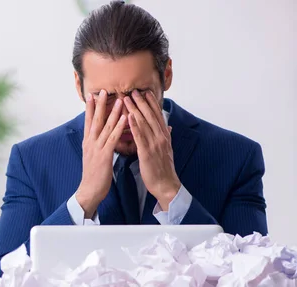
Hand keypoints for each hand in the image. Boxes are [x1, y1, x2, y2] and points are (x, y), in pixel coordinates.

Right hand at [76, 90, 126, 217]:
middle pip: (95, 120)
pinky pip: (113, 138)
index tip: (92, 95)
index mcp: (88, 143)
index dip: (91, 108)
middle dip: (100, 105)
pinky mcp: (104, 155)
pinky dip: (119, 127)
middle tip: (103, 90)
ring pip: (105, 127)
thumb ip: (96, 145)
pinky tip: (125, 118)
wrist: (89, 191)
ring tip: (119, 99)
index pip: (89, 122)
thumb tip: (98, 137)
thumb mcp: (93, 157)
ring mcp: (96, 148)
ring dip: (113, 112)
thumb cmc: (93, 175)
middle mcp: (90, 142)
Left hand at [124, 90, 180, 210]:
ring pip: (144, 123)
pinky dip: (134, 125)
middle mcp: (161, 137)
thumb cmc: (163, 169)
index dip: (151, 103)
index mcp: (164, 136)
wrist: (166, 185)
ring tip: (127, 99)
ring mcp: (155, 144)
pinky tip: (129, 117)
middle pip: (150, 116)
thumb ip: (165, 137)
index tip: (145, 92)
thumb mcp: (166, 150)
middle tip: (133, 90)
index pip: (157, 116)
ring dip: (135, 109)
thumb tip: (168, 127)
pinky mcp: (147, 152)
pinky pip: (140, 137)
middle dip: (141, 102)